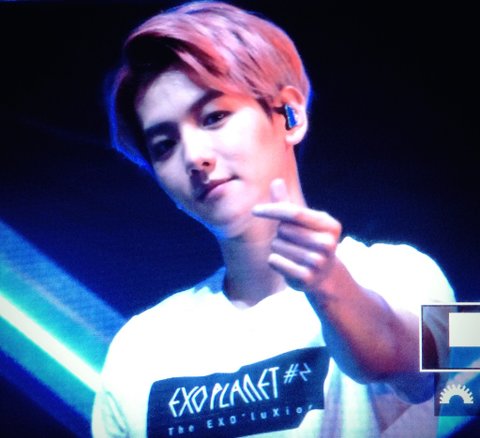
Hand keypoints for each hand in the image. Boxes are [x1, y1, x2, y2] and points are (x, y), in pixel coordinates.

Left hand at [252, 178, 341, 292]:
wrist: (323, 275)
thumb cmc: (308, 241)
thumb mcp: (301, 222)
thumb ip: (287, 204)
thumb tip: (276, 181)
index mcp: (329, 225)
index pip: (294, 212)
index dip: (272, 210)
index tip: (254, 211)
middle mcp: (327, 243)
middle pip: (283, 229)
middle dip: (279, 233)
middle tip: (291, 242)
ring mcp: (318, 262)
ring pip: (277, 246)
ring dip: (277, 248)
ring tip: (292, 253)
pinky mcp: (306, 278)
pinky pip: (275, 261)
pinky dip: (274, 261)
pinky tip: (286, 264)